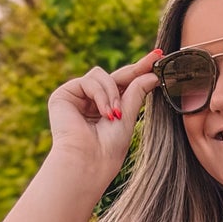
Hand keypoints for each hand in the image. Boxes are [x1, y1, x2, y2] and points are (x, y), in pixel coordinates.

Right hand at [46, 48, 164, 182]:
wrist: (88, 163)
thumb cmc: (108, 149)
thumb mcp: (128, 117)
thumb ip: (136, 93)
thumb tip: (152, 74)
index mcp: (105, 108)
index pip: (123, 85)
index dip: (140, 71)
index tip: (159, 58)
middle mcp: (89, 101)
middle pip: (113, 76)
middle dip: (134, 70)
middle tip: (155, 59)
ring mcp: (76, 97)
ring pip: (101, 75)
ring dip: (113, 93)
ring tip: (115, 116)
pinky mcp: (63, 95)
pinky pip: (88, 81)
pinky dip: (100, 95)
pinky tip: (104, 113)